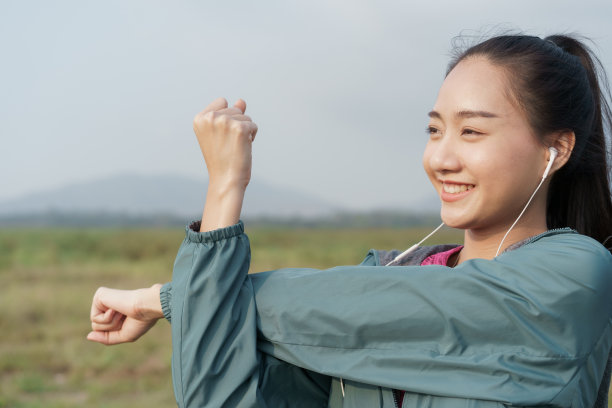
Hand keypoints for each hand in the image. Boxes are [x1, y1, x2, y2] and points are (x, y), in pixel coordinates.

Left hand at [87, 284, 163, 344]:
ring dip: (111, 324)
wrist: (146, 308)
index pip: (104, 330)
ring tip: (122, 312)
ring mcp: (103, 299)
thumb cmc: (140, 321)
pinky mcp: (99, 295)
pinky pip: (94, 318)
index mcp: (114, 312)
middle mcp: (107, 304)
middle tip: (125, 317)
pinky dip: (107, 318)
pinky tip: (116, 309)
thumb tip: (88, 336)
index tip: (129, 321)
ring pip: (95, 325)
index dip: (116, 331)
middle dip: (112, 328)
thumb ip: (106, 338)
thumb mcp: (123, 335)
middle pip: (97, 328)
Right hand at [193, 97, 258, 231]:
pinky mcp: (240, 128)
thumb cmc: (222, 159)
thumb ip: (230, 114)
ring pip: (246, 117)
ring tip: (234, 147)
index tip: (220, 136)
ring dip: (245, 131)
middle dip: (236, 125)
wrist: (226, 180)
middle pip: (235, 109)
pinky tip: (242, 147)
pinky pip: (253, 125)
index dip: (226, 117)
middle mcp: (210, 117)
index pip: (222, 102)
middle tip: (228, 144)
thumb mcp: (221, 133)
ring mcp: (225, 122)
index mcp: (200, 118)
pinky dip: (252, 137)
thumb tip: (241, 101)